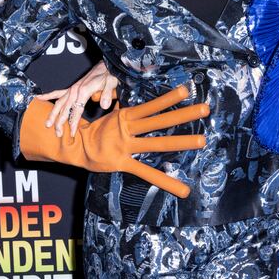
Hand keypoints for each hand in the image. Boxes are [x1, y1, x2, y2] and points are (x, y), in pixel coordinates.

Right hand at [21, 86, 208, 197]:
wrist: (72, 148)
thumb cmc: (98, 130)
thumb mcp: (114, 115)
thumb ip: (130, 107)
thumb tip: (144, 96)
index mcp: (126, 116)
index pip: (152, 105)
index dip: (168, 97)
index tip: (187, 89)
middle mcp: (128, 129)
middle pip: (160, 120)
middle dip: (184, 114)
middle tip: (206, 108)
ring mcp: (126, 146)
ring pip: (158, 143)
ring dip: (182, 142)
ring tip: (203, 141)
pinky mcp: (124, 163)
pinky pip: (148, 173)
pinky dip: (167, 182)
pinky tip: (184, 189)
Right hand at [37, 61, 117, 136]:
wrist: (106, 65)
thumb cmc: (109, 74)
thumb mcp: (111, 83)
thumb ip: (107, 94)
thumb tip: (104, 105)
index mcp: (83, 90)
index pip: (76, 110)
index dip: (74, 122)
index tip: (72, 133)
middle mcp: (75, 90)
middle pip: (65, 109)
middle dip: (60, 122)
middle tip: (58, 134)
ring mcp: (72, 89)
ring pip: (59, 103)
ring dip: (53, 114)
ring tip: (47, 124)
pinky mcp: (73, 88)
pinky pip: (58, 92)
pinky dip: (48, 95)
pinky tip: (38, 97)